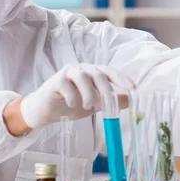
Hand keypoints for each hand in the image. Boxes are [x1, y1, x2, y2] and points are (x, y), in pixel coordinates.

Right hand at [20, 63, 134, 128]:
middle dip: (106, 91)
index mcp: (92, 73)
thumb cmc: (70, 105)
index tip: (133, 89)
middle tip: (108, 106)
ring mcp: (68, 73)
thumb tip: (129, 100)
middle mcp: (82, 69)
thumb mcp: (94, 105)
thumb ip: (109, 101)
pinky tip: (71, 105)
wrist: (45, 110)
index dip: (122, 79)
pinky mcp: (56, 80)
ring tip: (87, 107)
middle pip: (98, 74)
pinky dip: (72, 97)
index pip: (110, 72)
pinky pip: (67, 85)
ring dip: (88, 94)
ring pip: (83, 77)